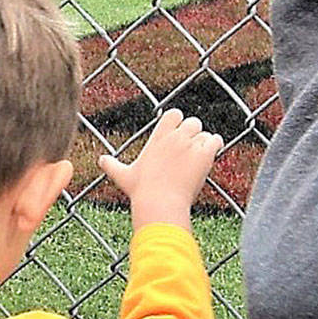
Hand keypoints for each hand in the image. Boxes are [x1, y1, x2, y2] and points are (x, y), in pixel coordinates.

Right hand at [97, 109, 220, 228]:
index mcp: (158, 137)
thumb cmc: (142, 191)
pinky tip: (211, 154)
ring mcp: (191, 145)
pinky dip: (215, 146)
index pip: (174, 114)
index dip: (178, 122)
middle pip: (192, 122)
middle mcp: (175, 137)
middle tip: (189, 148)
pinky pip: (216, 141)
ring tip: (199, 155)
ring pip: (205, 132)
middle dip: (192, 132)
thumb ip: (112, 165)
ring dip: (204, 141)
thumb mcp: (124, 176)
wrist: (160, 204)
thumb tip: (101, 160)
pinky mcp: (204, 155)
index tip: (177, 133)